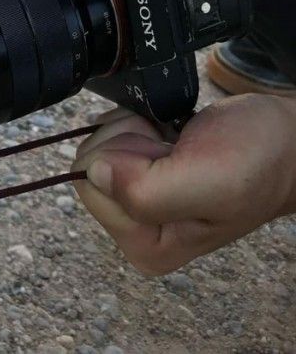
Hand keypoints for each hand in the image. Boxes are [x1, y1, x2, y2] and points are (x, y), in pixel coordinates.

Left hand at [72, 95, 295, 274]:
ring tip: (176, 143)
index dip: (128, 159)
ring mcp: (135, 198)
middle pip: (91, 165)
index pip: (92, 189)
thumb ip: (146, 190)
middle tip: (175, 148)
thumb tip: (95, 173)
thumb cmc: (258, 161)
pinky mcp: (137, 171)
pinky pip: (110, 133)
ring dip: (136, 130)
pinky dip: (137, 122)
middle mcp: (136, 228)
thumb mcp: (210, 180)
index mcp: (148, 246)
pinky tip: (168, 134)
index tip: (169, 156)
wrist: (285, 139)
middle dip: (130, 143)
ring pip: (100, 145)